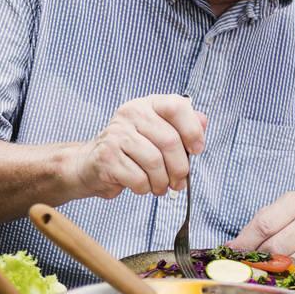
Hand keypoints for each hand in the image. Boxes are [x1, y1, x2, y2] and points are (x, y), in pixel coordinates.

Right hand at [69, 94, 206, 198]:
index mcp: (146, 105)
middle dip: (180, 167)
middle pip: (169, 140)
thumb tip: (203, 121)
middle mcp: (130, 114)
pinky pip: (138, 178)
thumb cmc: (130, 151)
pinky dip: (145, 188)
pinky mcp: (107, 157)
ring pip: (154, 162)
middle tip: (179, 181)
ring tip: (160, 186)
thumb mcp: (156, 134)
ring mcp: (116, 135)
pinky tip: (142, 186)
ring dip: (162, 182)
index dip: (192, 130)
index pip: (176, 106)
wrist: (91, 164)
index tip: (196, 150)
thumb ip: (181, 126)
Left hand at [227, 193, 294, 273]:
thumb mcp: (286, 207)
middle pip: (275, 248)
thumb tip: (234, 246)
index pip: (264, 225)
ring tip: (264, 269)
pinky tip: (285, 273)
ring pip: (290, 264)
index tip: (233, 251)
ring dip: (273, 270)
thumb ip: (261, 224)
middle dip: (257, 258)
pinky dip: (292, 276)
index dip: (245, 241)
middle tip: (247, 263)